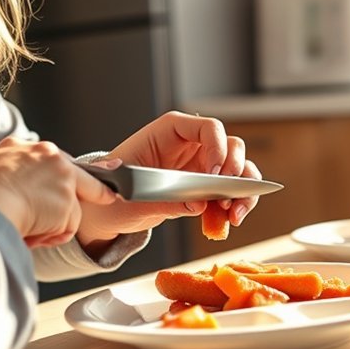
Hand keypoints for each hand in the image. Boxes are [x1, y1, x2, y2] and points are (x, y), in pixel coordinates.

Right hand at [0, 137, 115, 247]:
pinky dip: (51, 236)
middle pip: (79, 175)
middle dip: (95, 189)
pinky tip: (31, 236)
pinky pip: (66, 228)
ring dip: (51, 225)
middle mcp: (47, 155)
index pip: (49, 158)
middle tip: (109, 196)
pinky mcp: (68, 201)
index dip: (58, 174)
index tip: (71, 179)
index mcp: (20, 147)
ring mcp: (62, 177)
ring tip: (24, 230)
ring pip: (68, 208)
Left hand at [78, 111, 261, 249]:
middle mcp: (191, 145)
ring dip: (244, 191)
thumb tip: (199, 205)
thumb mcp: (131, 198)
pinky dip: (237, 205)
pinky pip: (232, 193)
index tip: (212, 175)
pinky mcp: (204, 189)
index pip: (207, 127)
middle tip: (227, 195)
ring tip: (235, 213)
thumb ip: (164, 201)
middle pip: (231, 146)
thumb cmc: (111, 192)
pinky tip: (231, 221)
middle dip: (236, 170)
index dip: (216, 147)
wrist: (106, 211)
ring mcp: (200, 166)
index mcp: (170, 132)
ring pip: (239, 169)